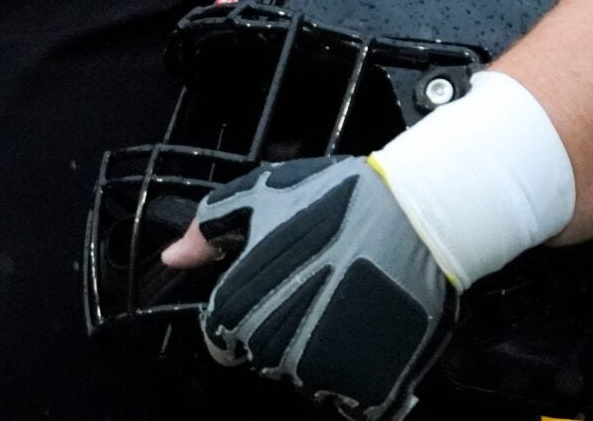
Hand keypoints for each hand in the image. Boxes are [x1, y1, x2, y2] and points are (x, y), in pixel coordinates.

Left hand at [168, 156, 453, 420]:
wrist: (420, 214)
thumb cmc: (338, 198)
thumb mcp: (261, 193)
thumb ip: (209, 228)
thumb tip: (173, 258)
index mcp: (239, 310)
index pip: (223, 337)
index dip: (250, 310)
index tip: (283, 284)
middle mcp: (273, 351)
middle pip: (266, 358)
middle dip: (288, 329)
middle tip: (324, 287)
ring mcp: (321, 376)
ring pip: (309, 380)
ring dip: (324, 354)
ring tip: (353, 305)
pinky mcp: (368, 393)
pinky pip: (353, 401)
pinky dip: (362, 378)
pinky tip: (373, 334)